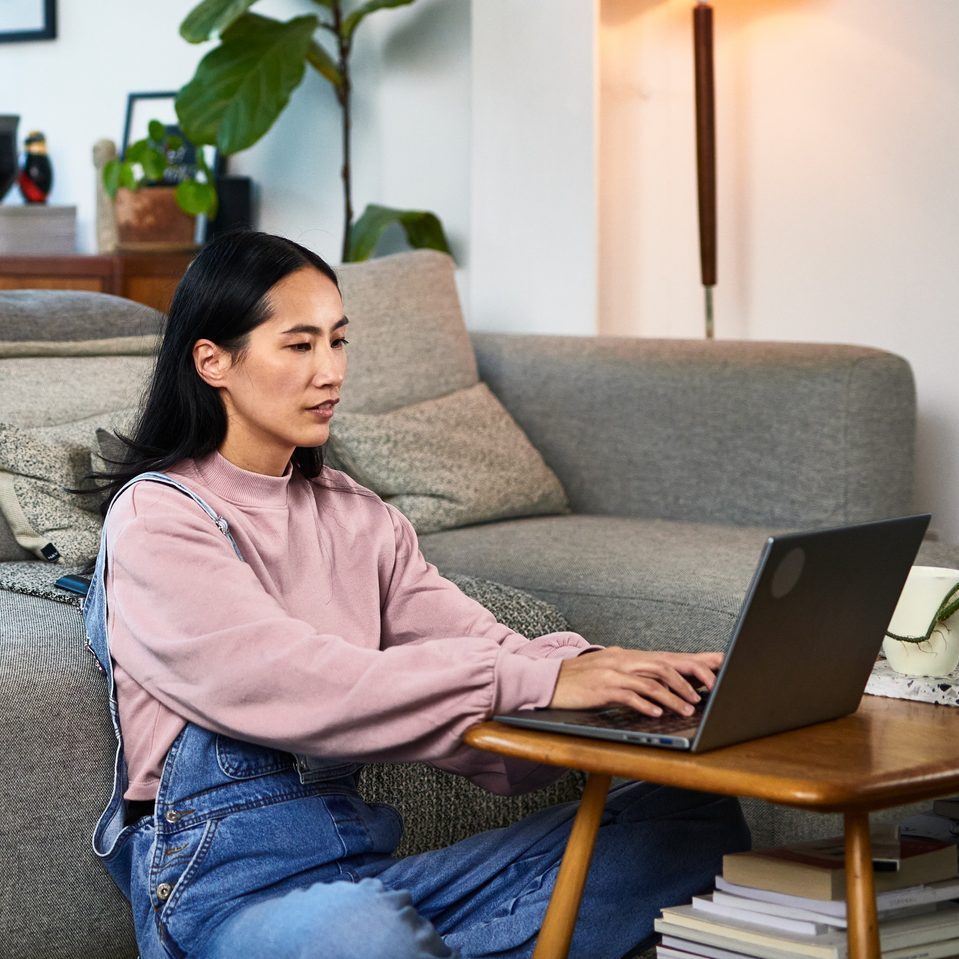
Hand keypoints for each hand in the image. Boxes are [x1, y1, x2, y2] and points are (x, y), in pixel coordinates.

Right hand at [549, 647, 722, 716]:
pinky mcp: (601, 688)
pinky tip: (656, 713)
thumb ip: (634, 674)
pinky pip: (628, 695)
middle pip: (663, 665)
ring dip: (671, 696)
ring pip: (650, 681)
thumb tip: (661, 684)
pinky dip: (645, 704)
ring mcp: (612, 672)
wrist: (548, 680)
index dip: (692, 663)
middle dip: (689, 678)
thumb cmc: (581, 680)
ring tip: (687, 709)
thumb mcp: (610, 671)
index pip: (667, 657)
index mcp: (628, 656)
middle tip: (709, 691)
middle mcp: (623, 660)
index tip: (715, 670)